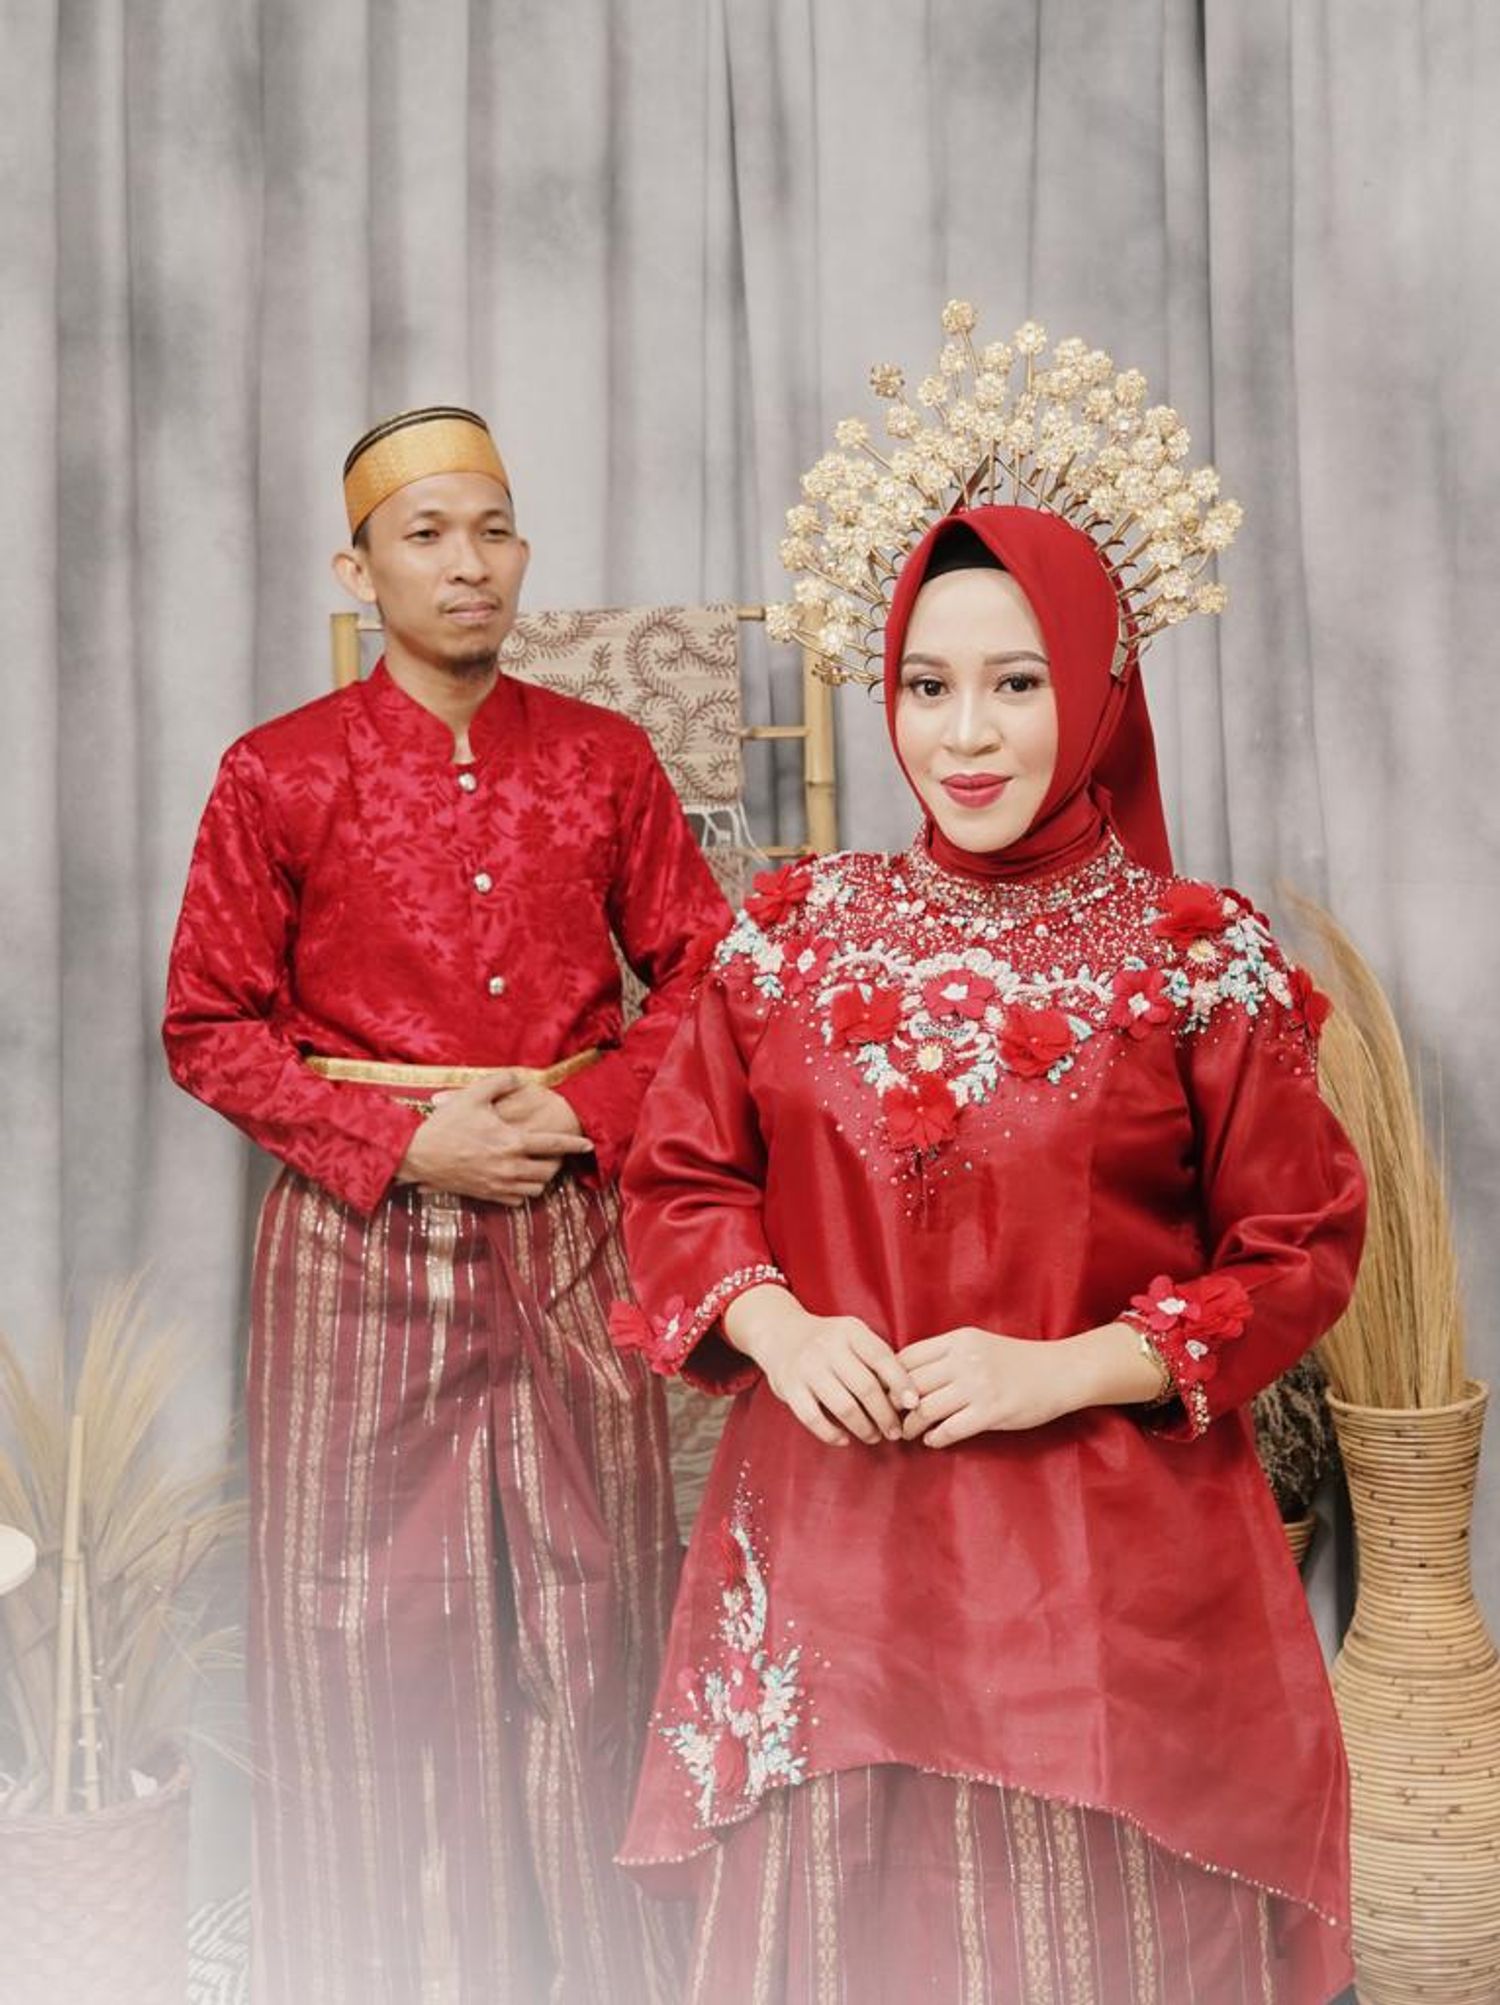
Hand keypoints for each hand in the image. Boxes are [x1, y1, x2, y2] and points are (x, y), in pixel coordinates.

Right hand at [396, 1071, 592, 1205]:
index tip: (587, 1144)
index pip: (553, 1145)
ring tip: (537, 1166)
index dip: (574, 1144)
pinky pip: (517, 1200)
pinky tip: (517, 1178)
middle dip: (557, 1163)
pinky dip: (523, 1191)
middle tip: (553, 1153)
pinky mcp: (487, 1195)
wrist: (417, 1154)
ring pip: (535, 1189)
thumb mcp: (473, 1095)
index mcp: (511, 1142)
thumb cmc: (446, 1124)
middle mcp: (509, 1167)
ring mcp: (498, 1185)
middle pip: (549, 1172)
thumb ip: (501, 1082)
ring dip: (541, 1178)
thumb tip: (520, 1077)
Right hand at [722, 1285, 918, 1448]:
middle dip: (885, 1415)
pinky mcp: (789, 1387)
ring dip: (864, 1428)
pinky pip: (813, 1418)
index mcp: (850, 1331)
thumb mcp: (853, 1336)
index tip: (914, 1405)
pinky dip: (832, 1434)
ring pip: (843, 1406)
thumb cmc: (829, 1342)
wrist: (780, 1333)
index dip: (901, 1383)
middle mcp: (828, 1346)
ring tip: (874, 1436)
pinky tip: (844, 1439)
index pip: (882, 1358)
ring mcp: (807, 1367)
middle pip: (866, 1387)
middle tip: (895, 1431)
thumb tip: (908, 1396)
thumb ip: (876, 1358)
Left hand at [900, 1327, 1091, 1445]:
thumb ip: (947, 1356)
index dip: (889, 1377)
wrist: (1061, 1372)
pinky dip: (936, 1437)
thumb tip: (907, 1376)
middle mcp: (965, 1360)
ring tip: (907, 1432)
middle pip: (911, 1384)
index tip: (884, 1392)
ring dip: (911, 1425)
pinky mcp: (992, 1412)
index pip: (908, 1357)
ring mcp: (978, 1386)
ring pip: (926, 1408)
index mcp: (959, 1340)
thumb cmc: (1016, 1361)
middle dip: (893, 1404)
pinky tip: (932, 1440)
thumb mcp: (978, 1345)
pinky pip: (950, 1429)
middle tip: (887, 1417)